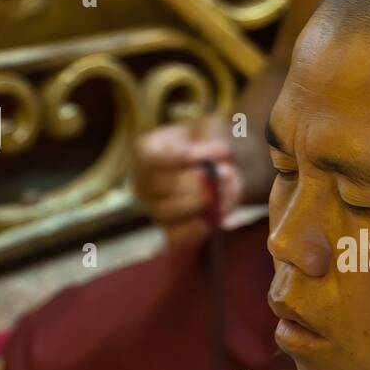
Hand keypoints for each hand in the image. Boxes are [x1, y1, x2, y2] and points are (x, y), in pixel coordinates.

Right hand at [133, 115, 244, 247]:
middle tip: (226, 172)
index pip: (151, 158)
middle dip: (196, 181)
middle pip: (161, 186)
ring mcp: (154, 208)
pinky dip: (195, 230)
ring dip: (200, 203)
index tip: (210, 152)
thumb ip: (214, 142)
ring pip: (167, 212)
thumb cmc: (210, 142)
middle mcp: (143, 181)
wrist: (223, 164)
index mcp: (145, 151)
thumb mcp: (213, 131)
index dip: (179, 157)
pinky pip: (175, 238)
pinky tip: (214, 218)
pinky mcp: (170, 230)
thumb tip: (219, 159)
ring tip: (226, 191)